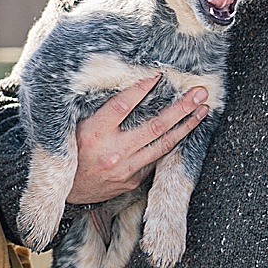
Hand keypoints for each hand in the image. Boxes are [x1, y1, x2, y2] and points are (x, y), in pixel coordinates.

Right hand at [69, 75, 209, 206]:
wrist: (64, 192)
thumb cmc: (69, 152)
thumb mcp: (74, 126)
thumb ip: (99, 110)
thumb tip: (128, 86)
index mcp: (94, 133)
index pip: (122, 105)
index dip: (141, 88)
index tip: (158, 74)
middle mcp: (112, 152)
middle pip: (154, 126)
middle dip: (181, 107)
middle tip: (200, 92)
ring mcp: (124, 170)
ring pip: (162, 145)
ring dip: (186, 126)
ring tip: (202, 110)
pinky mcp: (131, 181)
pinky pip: (154, 159)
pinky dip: (170, 143)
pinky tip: (184, 130)